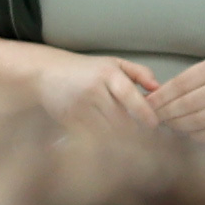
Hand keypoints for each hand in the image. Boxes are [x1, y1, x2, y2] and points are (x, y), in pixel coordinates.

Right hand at [36, 53, 163, 134]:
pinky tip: (111, 141)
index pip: (128, 94)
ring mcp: (79, 105)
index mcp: (107, 73)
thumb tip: (158, 88)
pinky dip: (104, 140)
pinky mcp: (68, 118)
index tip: (154, 124)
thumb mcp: (113, 63)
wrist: (46, 72)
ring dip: (120, 137)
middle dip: (134, 129)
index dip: (143, 111)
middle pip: (119, 117)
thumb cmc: (87, 70)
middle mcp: (93, 89)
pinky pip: (91, 135)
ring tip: (131, 140)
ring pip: (106, 129)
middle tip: (146, 136)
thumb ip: (139, 72)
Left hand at [151, 57, 204, 142]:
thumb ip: (185, 81)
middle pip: (187, 104)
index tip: (147, 104)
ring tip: (168, 124)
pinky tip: (187, 130)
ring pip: (197, 121)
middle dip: (166, 113)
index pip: (180, 84)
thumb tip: (154, 98)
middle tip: (154, 117)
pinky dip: (194, 134)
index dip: (160, 97)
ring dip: (178, 125)